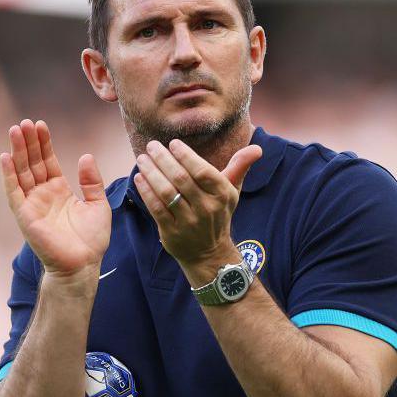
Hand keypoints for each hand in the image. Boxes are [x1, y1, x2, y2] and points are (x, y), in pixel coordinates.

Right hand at [0, 119, 110, 280]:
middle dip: (28, 142)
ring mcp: (32, 205)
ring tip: (15, 131)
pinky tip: (6, 158)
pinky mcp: (25, 216)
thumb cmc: (91, 240)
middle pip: (32, 163)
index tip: (40, 125)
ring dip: (17, 152)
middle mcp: (43, 195)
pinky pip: (14, 192)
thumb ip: (92, 181)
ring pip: (22, 173)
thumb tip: (85, 156)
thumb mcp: (98, 204)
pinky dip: (9, 175)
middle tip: (24, 122)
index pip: (48, 161)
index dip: (43, 143)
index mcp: (59, 190)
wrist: (83, 265)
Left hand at [132, 139, 261, 267]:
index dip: (186, 156)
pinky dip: (146, 192)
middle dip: (163, 159)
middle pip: (181, 179)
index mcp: (222, 195)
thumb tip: (257, 148)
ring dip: (152, 173)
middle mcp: (207, 209)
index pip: (203, 171)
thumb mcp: (231, 192)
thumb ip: (239, 167)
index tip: (172, 143)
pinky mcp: (172, 233)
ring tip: (142, 159)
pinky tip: (139, 178)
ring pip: (166, 193)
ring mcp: (188, 222)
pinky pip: (156, 208)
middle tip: (151, 146)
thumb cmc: (218, 213)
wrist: (209, 253)